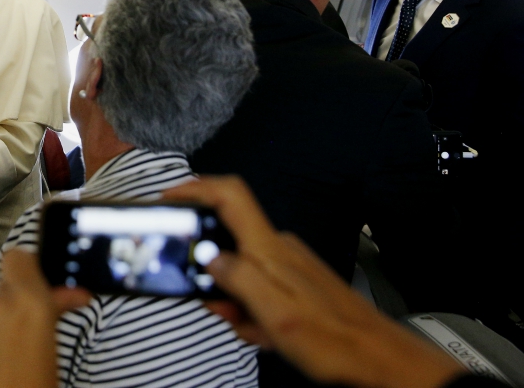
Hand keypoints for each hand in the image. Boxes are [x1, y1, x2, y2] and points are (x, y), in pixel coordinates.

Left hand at [0, 250, 90, 387]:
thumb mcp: (51, 353)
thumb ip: (54, 312)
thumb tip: (71, 295)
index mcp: (29, 304)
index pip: (22, 258)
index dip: (29, 271)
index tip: (38, 288)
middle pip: (1, 286)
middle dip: (12, 304)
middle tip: (27, 333)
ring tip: (3, 357)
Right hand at [161, 176, 462, 387]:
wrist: (379, 359)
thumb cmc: (332, 339)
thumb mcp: (274, 313)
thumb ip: (236, 278)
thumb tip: (208, 256)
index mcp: (269, 248)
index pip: (229, 195)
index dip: (196, 188)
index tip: (170, 198)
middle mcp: (278, 248)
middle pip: (226, 240)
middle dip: (211, 273)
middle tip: (217, 305)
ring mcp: (288, 263)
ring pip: (240, 270)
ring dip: (234, 300)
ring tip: (252, 328)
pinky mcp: (295, 281)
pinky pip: (258, 287)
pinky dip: (253, 309)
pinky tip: (265, 331)